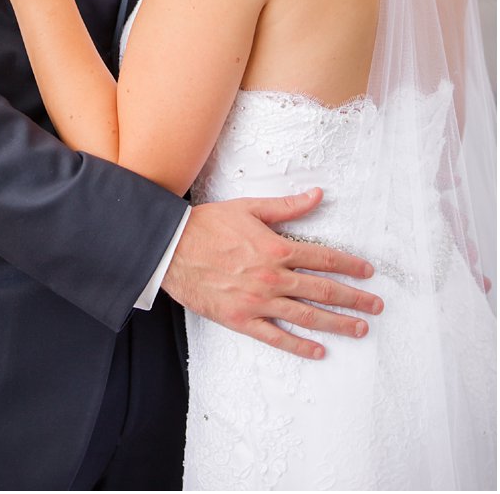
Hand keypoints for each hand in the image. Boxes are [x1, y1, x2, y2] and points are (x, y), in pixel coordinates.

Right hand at [162, 188, 382, 359]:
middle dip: (354, 298)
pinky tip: (319, 350)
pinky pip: (276, 337)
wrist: (169, 248)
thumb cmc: (206, 225)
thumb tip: (318, 195)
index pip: (324, 259)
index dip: (350, 265)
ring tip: (359, 328)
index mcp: (277, 249)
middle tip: (375, 306)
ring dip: (337, 323)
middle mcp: (273, 278)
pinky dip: (300, 346)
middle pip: (324, 290)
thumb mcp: (248, 209)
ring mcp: (258, 301)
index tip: (367, 273)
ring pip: (307, 316)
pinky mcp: (242, 319)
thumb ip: (286, 207)